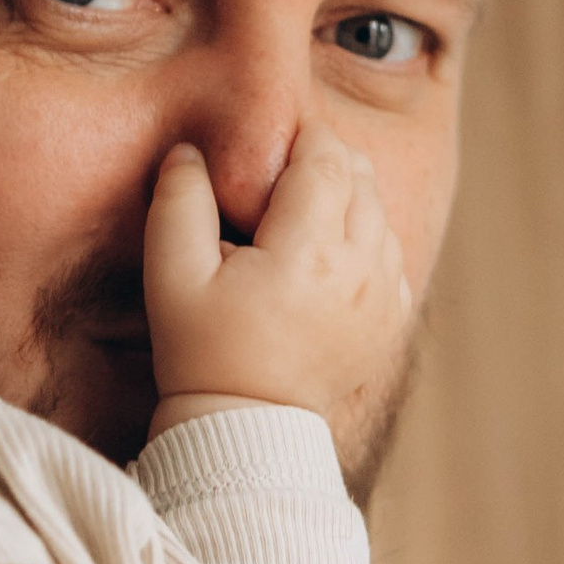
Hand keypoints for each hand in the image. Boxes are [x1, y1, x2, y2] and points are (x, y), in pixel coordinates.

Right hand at [142, 121, 410, 430]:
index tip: (276, 139)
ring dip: (349, 197)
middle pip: (361, 178)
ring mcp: (384, 297)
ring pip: (381, 213)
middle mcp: (361, 269)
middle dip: (327, 160)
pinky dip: (367, 238)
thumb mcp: (172, 276)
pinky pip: (391, 255)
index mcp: (310, 250)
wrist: (246, 428)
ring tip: (302, 209)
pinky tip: (328, 251)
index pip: (327, 159)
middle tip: (285, 169)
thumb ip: (180, 203)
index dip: (305, 135)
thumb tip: (189, 152)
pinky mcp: (392, 321)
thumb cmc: (203, 351)